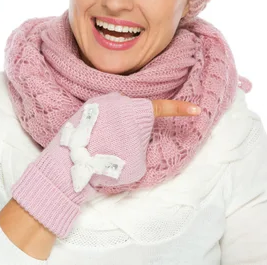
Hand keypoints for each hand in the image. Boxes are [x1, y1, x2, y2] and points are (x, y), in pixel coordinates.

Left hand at [11, 92, 200, 237]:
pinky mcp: (87, 107)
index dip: (182, 110)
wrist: (69, 166)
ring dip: (118, 127)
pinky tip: (95, 142)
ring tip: (105, 147)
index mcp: (136, 111)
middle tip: (123, 149)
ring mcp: (103, 101)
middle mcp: (120, 99)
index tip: (197, 109)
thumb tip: (137, 137)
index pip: (164, 108)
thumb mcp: (136, 162)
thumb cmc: (106, 165)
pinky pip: (104, 114)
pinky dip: (104, 127)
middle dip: (136, 129)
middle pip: (138, 113)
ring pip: (120, 113)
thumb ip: (143, 143)